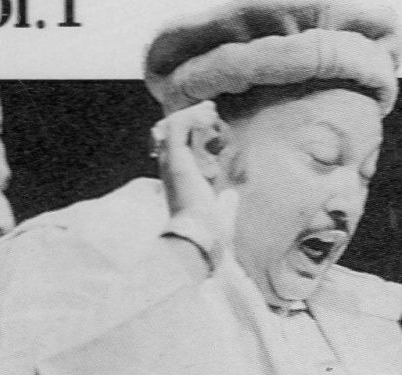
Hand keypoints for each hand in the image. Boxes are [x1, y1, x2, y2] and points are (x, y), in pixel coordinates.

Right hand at [152, 102, 237, 256]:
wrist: (201, 237)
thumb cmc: (210, 231)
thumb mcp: (219, 212)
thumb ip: (225, 203)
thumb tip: (231, 196)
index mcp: (178, 178)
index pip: (178, 145)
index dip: (193, 131)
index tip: (212, 123)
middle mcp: (170, 168)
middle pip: (173, 130)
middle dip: (192, 117)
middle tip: (211, 110)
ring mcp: (170, 162)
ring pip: (173, 124)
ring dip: (193, 114)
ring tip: (211, 111)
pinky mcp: (175, 159)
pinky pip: (177, 126)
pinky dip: (191, 117)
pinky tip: (208, 117)